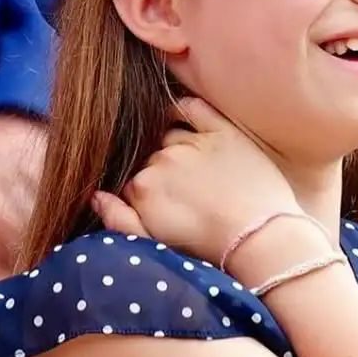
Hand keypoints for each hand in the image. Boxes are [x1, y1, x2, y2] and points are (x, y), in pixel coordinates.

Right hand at [92, 97, 299, 265]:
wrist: (262, 241)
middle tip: (182, 192)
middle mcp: (163, 160)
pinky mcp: (223, 133)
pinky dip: (181, 106)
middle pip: (150, 159)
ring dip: (171, 144)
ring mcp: (194, 143)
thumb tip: (95, 196)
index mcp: (142, 188)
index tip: (161, 206)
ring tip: (188, 163)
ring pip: (168, 134)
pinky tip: (178, 112)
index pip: (131, 181)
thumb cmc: (210, 250)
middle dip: (160, 172)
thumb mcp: (155, 244)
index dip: (144, 193)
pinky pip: (193, 108)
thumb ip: (119, 220)